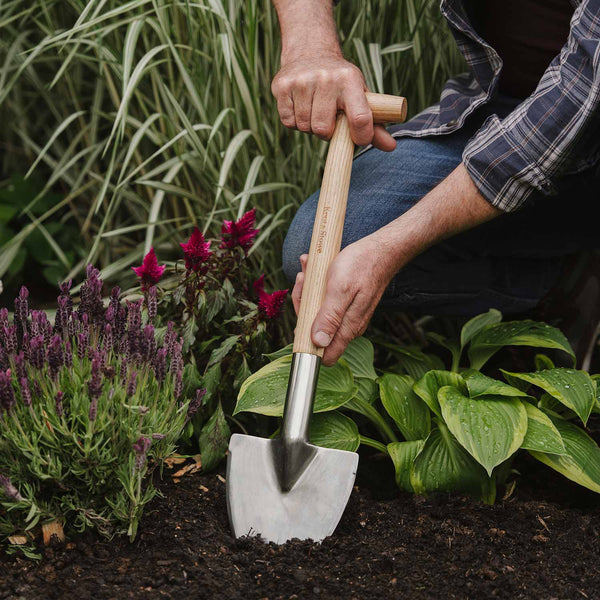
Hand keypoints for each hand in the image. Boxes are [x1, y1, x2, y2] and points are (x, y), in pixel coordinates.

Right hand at [271, 54, 396, 150]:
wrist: (311, 51)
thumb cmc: (341, 83)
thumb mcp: (360, 96)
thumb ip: (374, 124)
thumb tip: (391, 147)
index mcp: (350, 80)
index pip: (359, 118)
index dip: (361, 137)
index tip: (359, 139)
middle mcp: (326, 78)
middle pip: (324, 130)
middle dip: (327, 132)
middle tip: (329, 119)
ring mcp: (302, 81)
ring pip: (305, 127)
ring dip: (310, 127)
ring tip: (314, 110)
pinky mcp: (282, 86)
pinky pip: (288, 122)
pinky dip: (294, 122)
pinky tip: (300, 106)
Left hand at [292, 234, 396, 365]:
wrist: (381, 251)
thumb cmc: (361, 266)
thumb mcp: (340, 289)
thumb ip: (330, 317)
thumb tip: (319, 343)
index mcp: (347, 328)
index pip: (325, 354)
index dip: (306, 341)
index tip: (301, 314)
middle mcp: (347, 326)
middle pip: (314, 330)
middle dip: (304, 305)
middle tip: (304, 280)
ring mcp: (346, 315)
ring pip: (316, 313)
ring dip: (308, 291)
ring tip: (308, 270)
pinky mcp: (344, 305)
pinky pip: (324, 302)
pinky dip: (316, 287)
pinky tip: (314, 270)